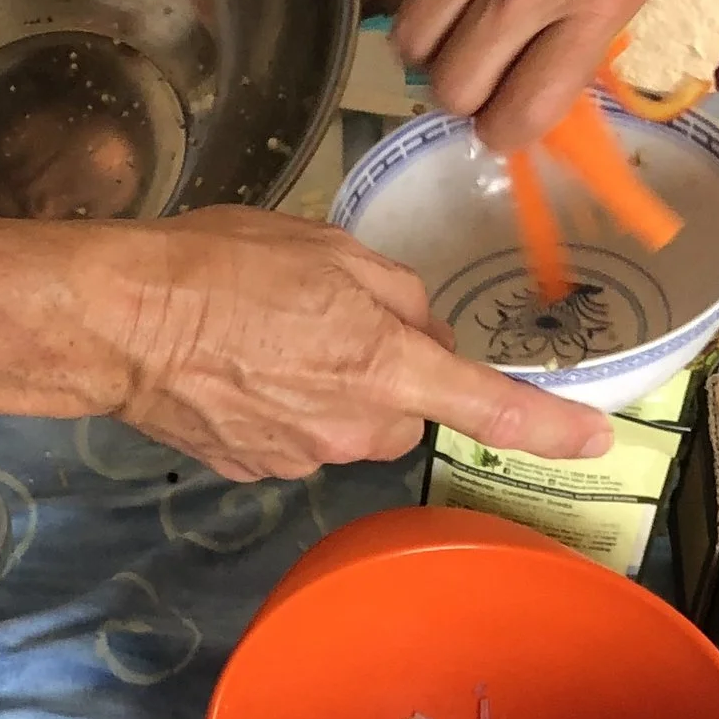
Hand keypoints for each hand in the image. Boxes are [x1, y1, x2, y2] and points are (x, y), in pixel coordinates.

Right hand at [113, 210, 614, 480]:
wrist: (122, 323)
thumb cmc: (222, 269)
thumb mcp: (331, 249)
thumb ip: (399, 294)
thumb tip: (420, 333)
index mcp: (387, 367)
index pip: (491, 409)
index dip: (550, 427)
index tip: (596, 442)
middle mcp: (354, 427)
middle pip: (407, 408)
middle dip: (388, 371)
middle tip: (332, 316)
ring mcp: (301, 456)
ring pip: (349, 424)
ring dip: (330, 386)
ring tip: (268, 337)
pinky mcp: (254, 469)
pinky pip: (295, 437)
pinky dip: (278, 406)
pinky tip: (237, 368)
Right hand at [373, 0, 718, 149]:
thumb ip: (599, 11)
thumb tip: (551, 60)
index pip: (522, 111)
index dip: (508, 132)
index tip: (510, 117)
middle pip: (454, 86)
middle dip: (466, 93)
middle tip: (485, 68)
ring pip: (413, 39)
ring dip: (432, 46)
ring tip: (457, 25)